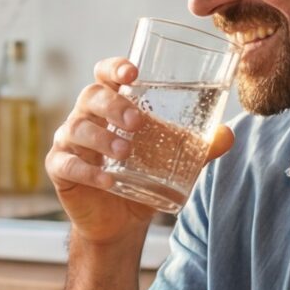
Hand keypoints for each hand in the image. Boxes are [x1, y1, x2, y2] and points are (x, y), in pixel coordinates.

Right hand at [45, 57, 234, 245]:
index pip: (105, 74)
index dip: (114, 67)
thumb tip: (228, 134)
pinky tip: (107, 180)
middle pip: (90, 96)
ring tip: (125, 152)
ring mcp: (69, 142)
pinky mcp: (60, 169)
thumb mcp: (172, 161)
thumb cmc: (142, 178)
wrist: (120, 222)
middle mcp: (86, 117)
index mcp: (110, 106)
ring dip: (102, 138)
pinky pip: (67, 163)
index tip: (132, 72)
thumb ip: (199, 147)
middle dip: (113, 105)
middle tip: (137, 122)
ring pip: (76, 128)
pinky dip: (87, 171)